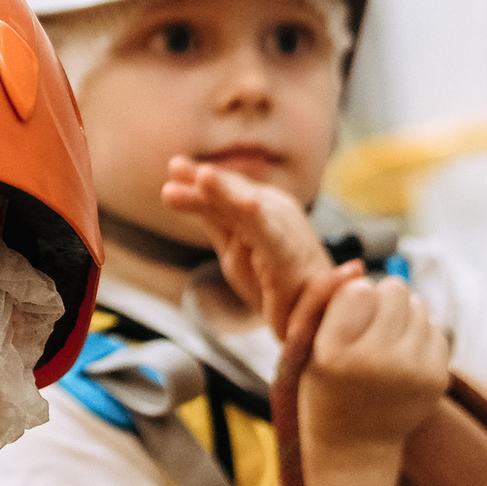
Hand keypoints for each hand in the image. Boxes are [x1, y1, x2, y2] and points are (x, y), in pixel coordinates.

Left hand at [162, 159, 331, 334]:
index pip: (226, 189)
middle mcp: (275, 213)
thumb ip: (211, 218)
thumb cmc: (272, 281)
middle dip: (207, 183)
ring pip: (251, 210)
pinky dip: (263, 222)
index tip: (173, 166)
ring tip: (204, 177)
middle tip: (175, 167)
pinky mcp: (292, 257)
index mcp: (260, 208)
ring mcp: (285, 232)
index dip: (197, 178)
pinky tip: (249, 205)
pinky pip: (276, 238)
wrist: (313, 319)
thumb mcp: (232, 247)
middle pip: (234, 195)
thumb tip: (174, 189)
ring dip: (228, 193)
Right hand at [299, 274, 449, 451]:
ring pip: (420, 305)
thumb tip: (357, 265)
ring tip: (384, 342)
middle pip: (395, 289)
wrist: (353, 444)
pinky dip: (419, 336)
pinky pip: (437, 328)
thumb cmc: (321, 383)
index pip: (360, 289)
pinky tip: (401, 356)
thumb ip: (317, 297)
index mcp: (335, 354)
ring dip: (402, 316)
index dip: (351, 299)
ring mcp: (413, 373)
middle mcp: (377, 363)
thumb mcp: (301, 342)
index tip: (343, 322)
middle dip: (381, 300)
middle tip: (367, 329)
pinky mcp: (438, 380)